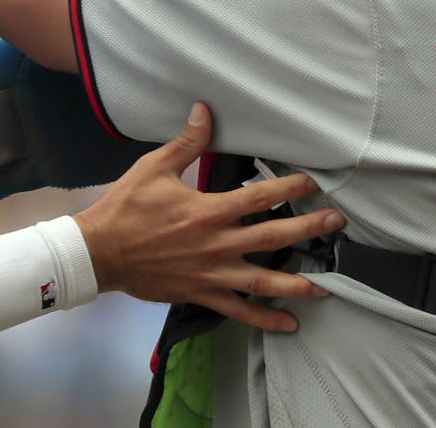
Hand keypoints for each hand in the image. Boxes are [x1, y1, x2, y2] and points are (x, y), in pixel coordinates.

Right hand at [73, 102, 343, 332]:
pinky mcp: (200, 293)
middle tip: (335, 223)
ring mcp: (210, 273)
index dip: (290, 187)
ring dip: (296, 283)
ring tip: (326, 286)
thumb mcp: (155, 168)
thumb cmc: (126, 208)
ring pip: (262, 279)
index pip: (259, 196)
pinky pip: (238, 310)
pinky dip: (264, 318)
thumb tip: (204, 110)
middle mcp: (216, 243)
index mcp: (208, 210)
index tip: (314, 183)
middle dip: (307, 229)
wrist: (99, 252)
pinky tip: (289, 324)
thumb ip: (186, 142)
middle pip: (272, 236)